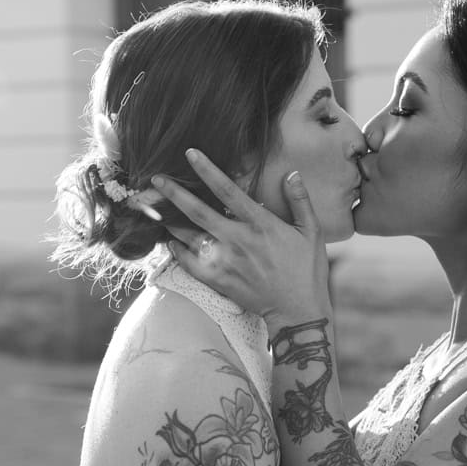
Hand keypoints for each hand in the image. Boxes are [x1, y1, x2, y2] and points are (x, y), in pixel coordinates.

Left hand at [156, 151, 330, 325]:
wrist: (298, 311)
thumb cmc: (307, 271)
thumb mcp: (312, 232)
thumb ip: (300, 201)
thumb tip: (292, 173)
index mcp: (260, 224)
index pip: (228, 191)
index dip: (208, 170)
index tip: (190, 154)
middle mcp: (238, 240)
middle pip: (198, 211)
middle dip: (174, 194)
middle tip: (156, 179)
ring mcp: (225, 261)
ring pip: (189, 236)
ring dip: (170, 221)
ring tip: (154, 209)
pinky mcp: (218, 280)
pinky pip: (189, 263)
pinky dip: (177, 251)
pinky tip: (170, 241)